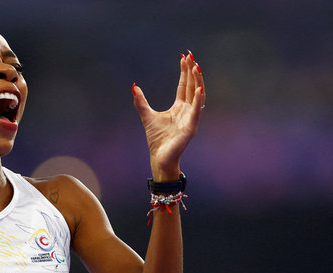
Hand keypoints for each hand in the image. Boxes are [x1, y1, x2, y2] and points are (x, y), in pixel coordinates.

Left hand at [132, 51, 204, 180]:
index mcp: (179, 107)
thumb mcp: (146, 115)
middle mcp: (187, 110)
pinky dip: (198, 100)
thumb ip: (141, 101)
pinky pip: (196, 111)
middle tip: (191, 56)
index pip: (183, 85)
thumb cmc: (157, 139)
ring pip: (197, 95)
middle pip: (192, 86)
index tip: (184, 56)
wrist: (159, 157)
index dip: (184, 71)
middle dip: (192, 71)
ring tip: (196, 67)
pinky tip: (199, 89)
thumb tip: (134, 87)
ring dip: (197, 81)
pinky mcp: (191, 127)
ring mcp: (191, 118)